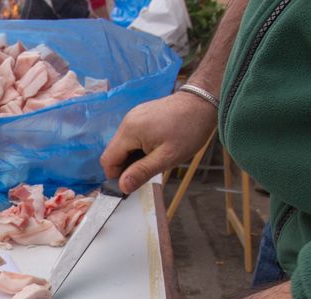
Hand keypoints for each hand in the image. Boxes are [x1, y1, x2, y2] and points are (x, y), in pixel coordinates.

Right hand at [100, 92, 217, 193]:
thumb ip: (142, 172)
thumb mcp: (167, 157)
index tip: (133, 181)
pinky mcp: (140, 114)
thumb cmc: (189, 129)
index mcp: (130, 131)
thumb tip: (122, 186)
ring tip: (156, 156)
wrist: (203, 101)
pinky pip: (131, 135)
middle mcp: (127, 121)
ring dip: (133, 156)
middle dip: (127, 165)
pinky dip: (139, 146)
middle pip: (114, 152)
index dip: (116, 175)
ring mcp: (133, 116)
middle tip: (149, 169)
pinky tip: (157, 145)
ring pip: (123, 145)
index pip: (108, 160)